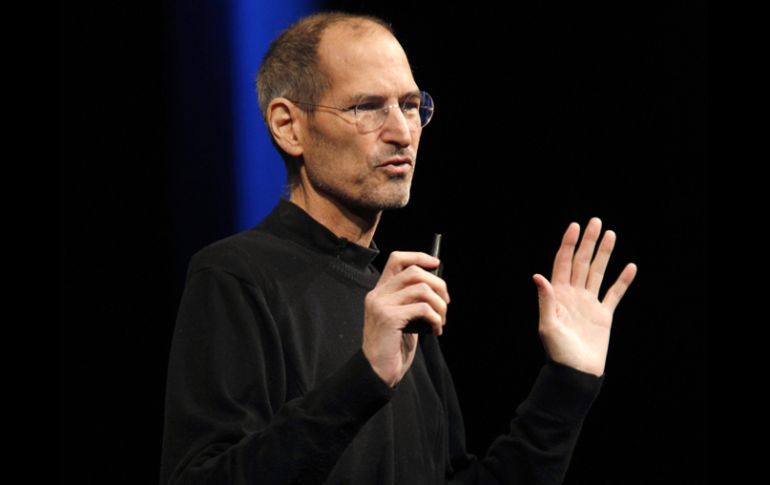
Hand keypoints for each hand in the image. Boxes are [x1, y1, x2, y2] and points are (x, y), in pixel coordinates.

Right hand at [363, 252, 449, 386]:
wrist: (377, 372)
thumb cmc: (392, 347)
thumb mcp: (402, 318)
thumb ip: (412, 300)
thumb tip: (438, 287)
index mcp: (379, 292)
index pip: (397, 259)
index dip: (419, 256)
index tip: (436, 264)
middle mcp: (377, 295)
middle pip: (414, 272)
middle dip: (438, 285)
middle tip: (445, 303)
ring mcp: (381, 305)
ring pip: (421, 289)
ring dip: (440, 305)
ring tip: (441, 320)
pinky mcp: (388, 318)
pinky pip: (422, 308)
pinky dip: (436, 318)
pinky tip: (436, 330)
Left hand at [532, 218, 636, 376]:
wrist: (575, 374)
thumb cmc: (557, 352)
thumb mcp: (548, 326)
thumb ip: (546, 300)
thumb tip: (538, 276)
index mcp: (558, 295)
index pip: (563, 263)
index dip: (568, 244)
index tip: (575, 226)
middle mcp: (573, 295)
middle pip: (581, 262)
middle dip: (588, 242)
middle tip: (596, 221)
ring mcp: (589, 303)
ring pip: (597, 272)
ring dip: (604, 254)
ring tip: (611, 234)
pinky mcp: (603, 315)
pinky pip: (614, 294)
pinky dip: (622, 280)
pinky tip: (630, 266)